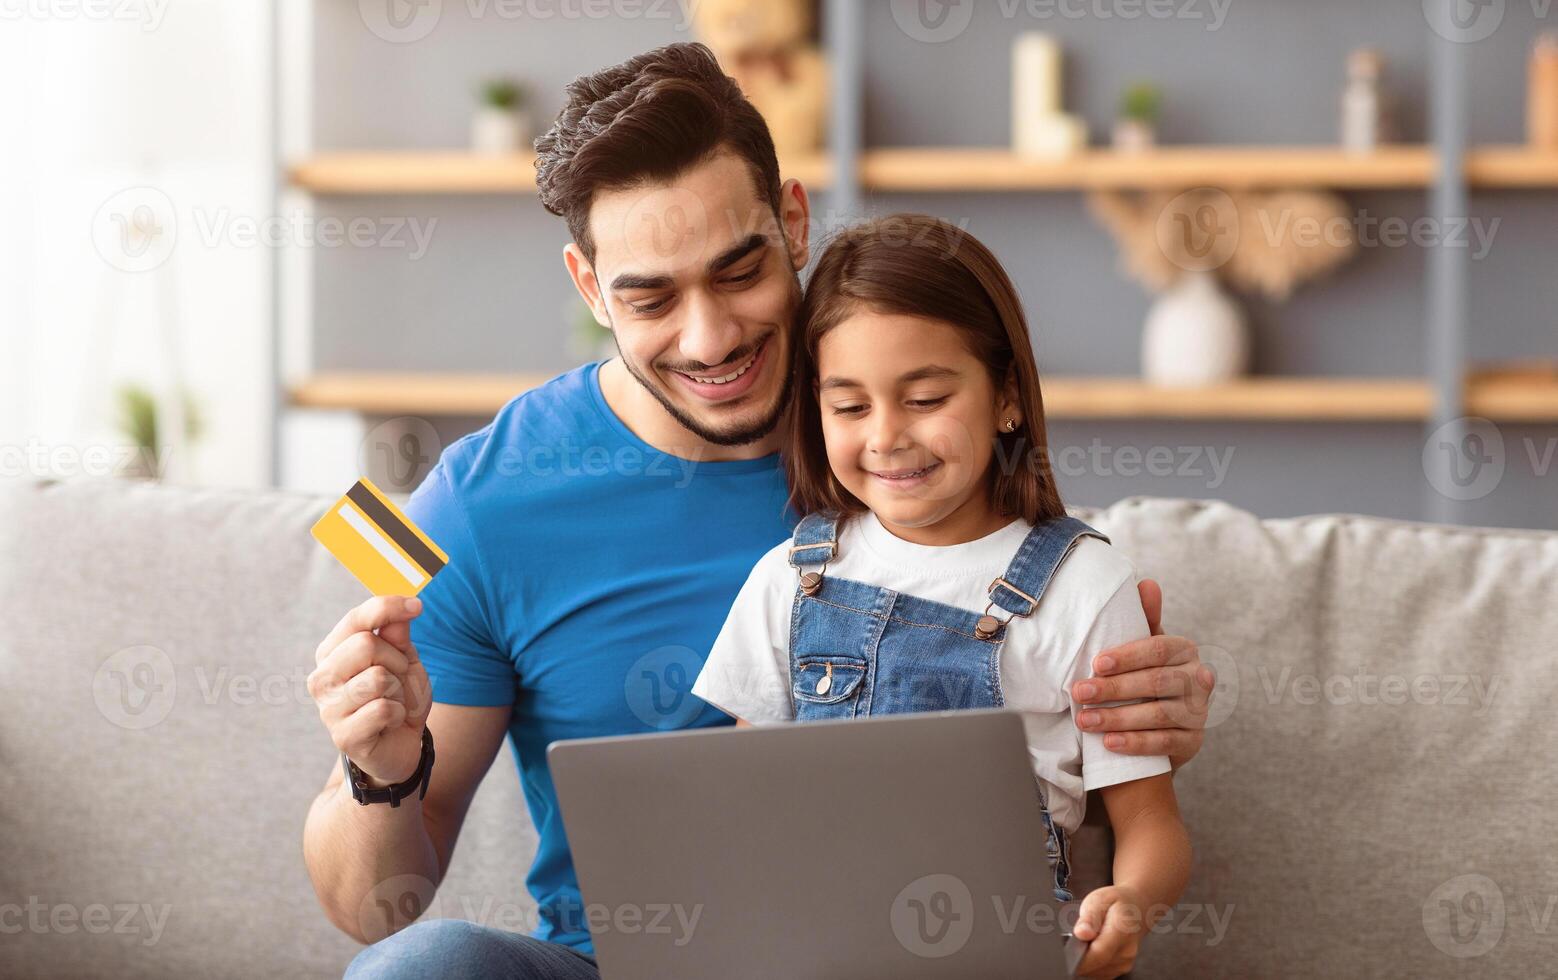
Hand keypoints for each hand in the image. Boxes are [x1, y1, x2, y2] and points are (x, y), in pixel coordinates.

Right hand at [307, 595, 431, 786]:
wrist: (401, 744)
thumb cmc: (398, 696)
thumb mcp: (404, 660)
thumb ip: (398, 634)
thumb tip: (404, 607)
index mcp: (332, 653)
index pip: (356, 619)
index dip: (388, 607)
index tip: (417, 605)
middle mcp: (322, 678)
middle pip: (366, 645)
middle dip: (396, 660)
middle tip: (398, 679)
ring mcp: (329, 708)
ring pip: (378, 678)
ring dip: (399, 691)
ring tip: (393, 702)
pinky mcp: (343, 736)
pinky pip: (383, 709)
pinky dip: (398, 714)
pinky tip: (389, 722)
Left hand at [1070, 579, 1214, 768]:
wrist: (1158, 723)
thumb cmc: (1145, 676)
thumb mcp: (1142, 648)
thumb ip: (1144, 618)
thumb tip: (1147, 583)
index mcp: (1185, 651)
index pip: (1159, 649)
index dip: (1128, 656)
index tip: (1097, 663)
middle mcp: (1198, 680)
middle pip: (1157, 682)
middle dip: (1114, 688)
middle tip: (1080, 692)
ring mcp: (1199, 712)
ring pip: (1159, 715)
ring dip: (1118, 718)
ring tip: (1085, 720)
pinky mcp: (1193, 741)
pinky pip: (1165, 743)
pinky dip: (1135, 743)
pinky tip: (1108, 743)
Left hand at [1072, 885, 1148, 978]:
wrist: (1138, 908)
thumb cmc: (1117, 902)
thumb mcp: (1099, 899)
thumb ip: (1089, 917)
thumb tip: (1081, 933)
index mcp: (1121, 932)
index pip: (1098, 954)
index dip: (1079, 958)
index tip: (1066, 953)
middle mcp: (1126, 951)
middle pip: (1094, 966)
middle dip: (1078, 957)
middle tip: (1075, 941)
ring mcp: (1125, 963)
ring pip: (1094, 973)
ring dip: (1085, 961)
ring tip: (1087, 942)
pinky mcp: (1120, 970)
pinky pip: (1098, 974)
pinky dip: (1091, 964)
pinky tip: (1092, 950)